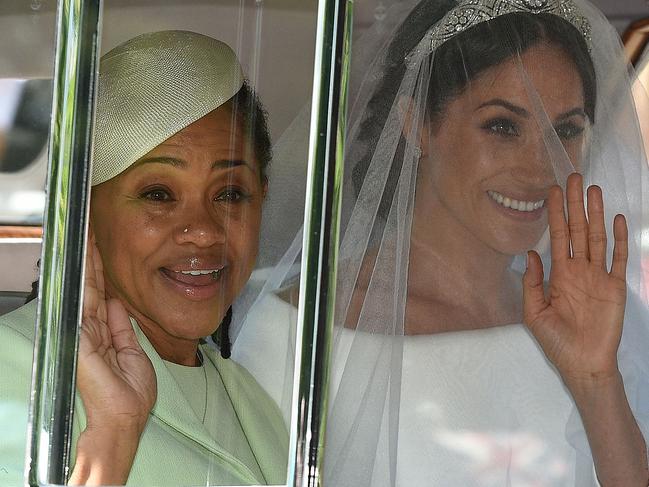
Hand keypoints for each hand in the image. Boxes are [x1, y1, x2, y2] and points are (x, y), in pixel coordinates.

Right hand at [69, 229, 156, 484]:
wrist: (125, 415)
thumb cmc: (131, 393)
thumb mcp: (132, 353)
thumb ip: (123, 328)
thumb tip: (118, 304)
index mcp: (104, 336)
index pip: (102, 298)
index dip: (102, 275)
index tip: (100, 253)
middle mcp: (90, 331)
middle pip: (92, 289)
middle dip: (91, 261)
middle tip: (89, 233)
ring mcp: (82, 333)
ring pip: (86, 290)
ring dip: (86, 264)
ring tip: (85, 237)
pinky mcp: (79, 337)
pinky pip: (83, 303)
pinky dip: (83, 283)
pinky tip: (82, 264)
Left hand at [523, 173, 626, 388]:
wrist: (582, 364)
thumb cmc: (556, 341)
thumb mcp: (534, 312)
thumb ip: (531, 283)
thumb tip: (529, 253)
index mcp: (558, 274)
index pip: (557, 237)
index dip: (555, 214)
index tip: (551, 191)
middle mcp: (579, 270)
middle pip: (578, 230)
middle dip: (574, 204)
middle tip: (573, 177)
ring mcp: (598, 276)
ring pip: (597, 238)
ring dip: (595, 214)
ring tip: (593, 190)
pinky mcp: (615, 287)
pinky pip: (617, 259)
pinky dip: (618, 239)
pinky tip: (615, 219)